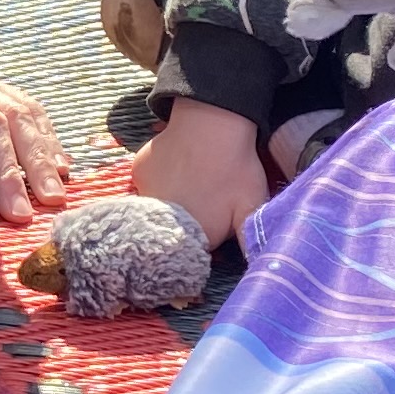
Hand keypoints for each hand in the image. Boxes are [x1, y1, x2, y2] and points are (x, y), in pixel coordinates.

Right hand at [124, 99, 267, 251]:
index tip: (217, 220)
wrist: (212, 125)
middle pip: (173, 230)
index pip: (195, 249)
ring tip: (192, 180)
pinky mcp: (138, 174)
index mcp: (191, 235)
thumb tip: (256, 268)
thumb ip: (250, 240)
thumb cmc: (236, 169)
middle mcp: (161, 222)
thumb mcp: (252, 206)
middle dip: (188, 220)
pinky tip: (177, 166)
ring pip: (159, 207)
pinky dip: (160, 179)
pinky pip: (148, 184)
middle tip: (206, 195)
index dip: (207, 236)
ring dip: (172, 200)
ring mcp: (145, 196)